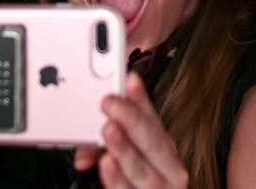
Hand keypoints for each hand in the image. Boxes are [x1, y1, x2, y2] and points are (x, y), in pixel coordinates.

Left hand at [75, 72, 188, 187]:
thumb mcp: (126, 164)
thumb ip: (105, 151)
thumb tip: (84, 145)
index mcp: (165, 152)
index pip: (155, 120)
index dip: (142, 99)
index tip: (129, 78)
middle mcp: (171, 170)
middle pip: (153, 142)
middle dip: (131, 120)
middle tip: (109, 102)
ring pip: (144, 170)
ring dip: (125, 148)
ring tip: (108, 131)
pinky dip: (118, 179)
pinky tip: (106, 164)